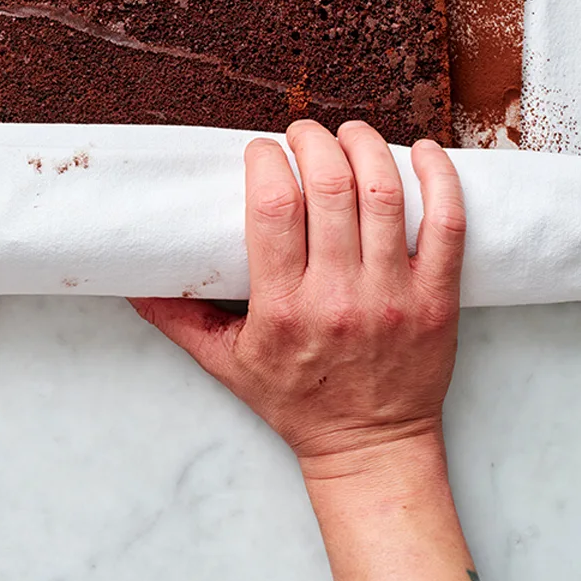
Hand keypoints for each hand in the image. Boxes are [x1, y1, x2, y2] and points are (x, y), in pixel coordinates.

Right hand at [132, 120, 483, 580]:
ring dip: (365, 147)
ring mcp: (394, 296)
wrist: (371, 448)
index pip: (273, 209)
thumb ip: (177, 319)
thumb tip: (131, 282)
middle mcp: (339, 297)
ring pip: (384, 196)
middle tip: (301, 134)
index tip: (260, 151)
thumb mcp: (224, 364)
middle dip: (312, 142)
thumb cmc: (296, 403)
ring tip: (348, 132)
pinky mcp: (437, 299)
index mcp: (283, 308)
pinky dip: (439, 179)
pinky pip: (449, 226)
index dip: (266, 162)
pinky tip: (422, 151)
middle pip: (330, 188)